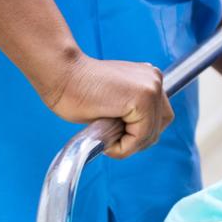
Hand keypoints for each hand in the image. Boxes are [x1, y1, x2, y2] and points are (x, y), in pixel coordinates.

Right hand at [39, 50, 173, 157]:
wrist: (61, 75)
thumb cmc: (77, 89)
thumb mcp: (114, 101)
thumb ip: (130, 111)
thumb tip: (138, 134)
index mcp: (149, 77)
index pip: (159, 116)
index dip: (140, 132)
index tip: (118, 136)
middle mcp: (155, 79)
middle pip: (160, 125)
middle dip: (138, 140)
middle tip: (113, 141)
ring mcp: (151, 88)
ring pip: (151, 134)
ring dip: (129, 145)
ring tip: (106, 139)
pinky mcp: (143, 99)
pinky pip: (140, 137)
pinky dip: (124, 147)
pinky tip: (107, 140)